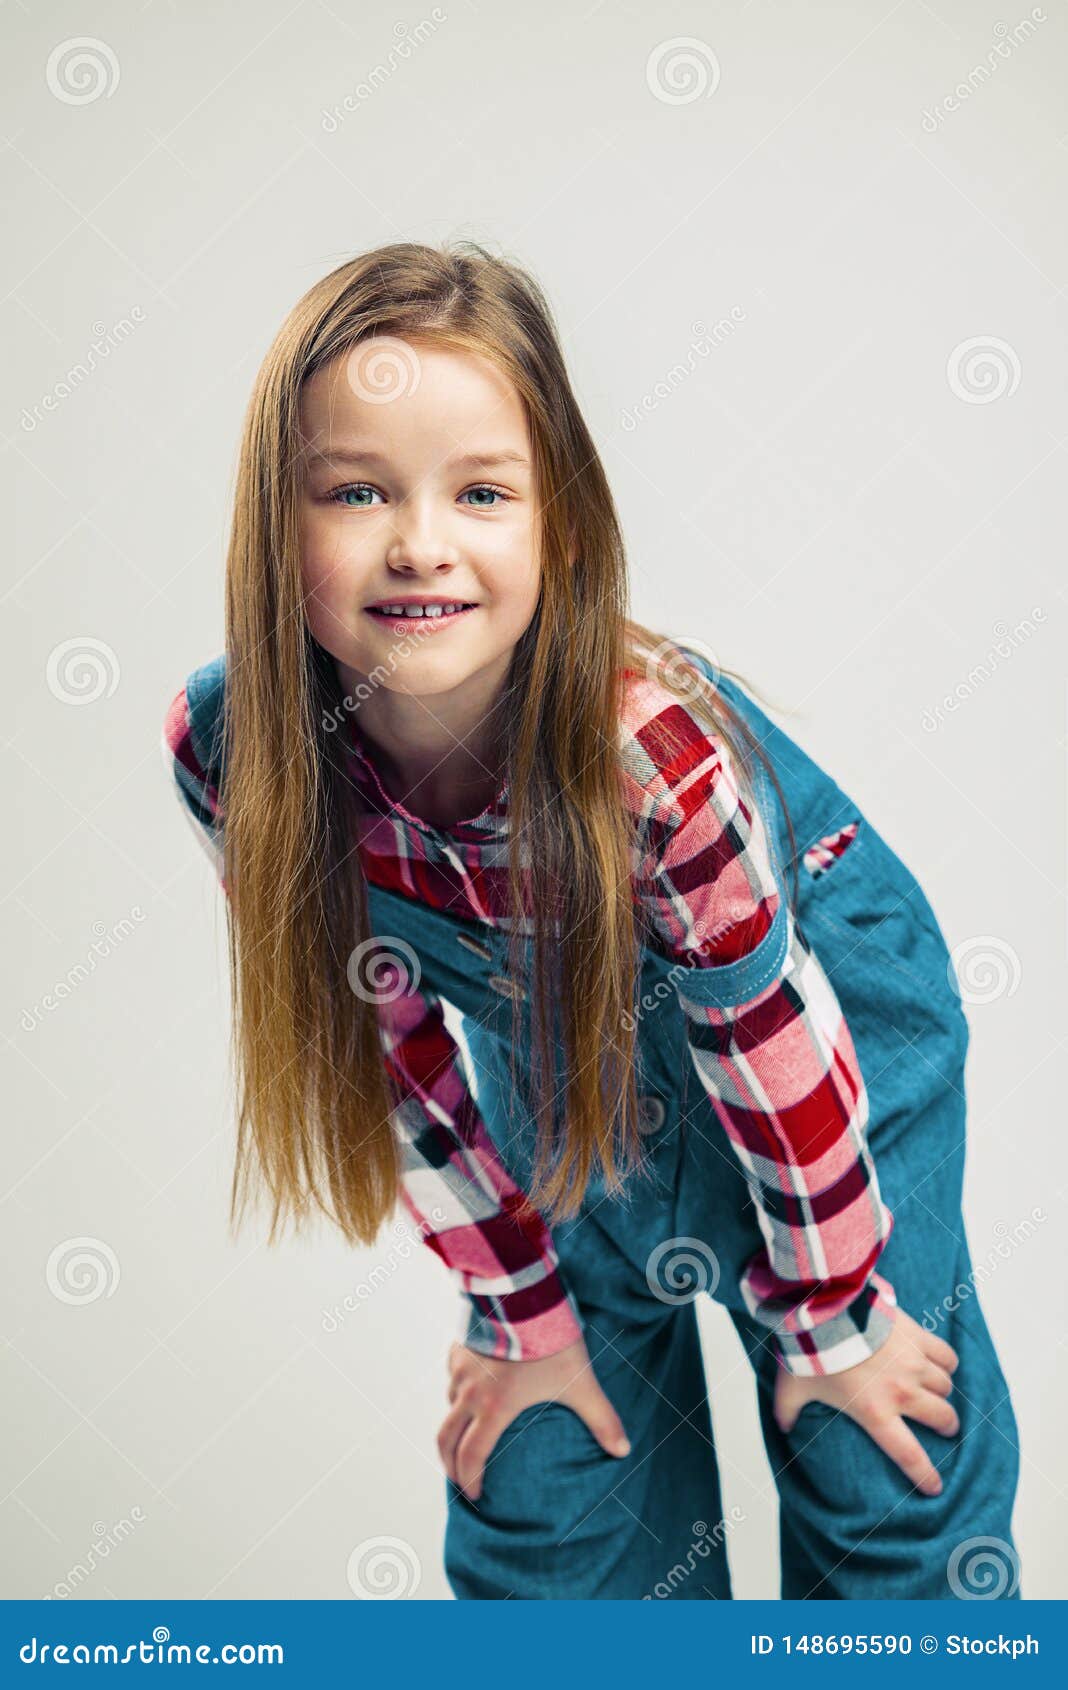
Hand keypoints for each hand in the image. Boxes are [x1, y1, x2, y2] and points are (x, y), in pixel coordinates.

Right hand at [438, 1336, 630, 1501]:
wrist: (525, 1295)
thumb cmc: (552, 1342)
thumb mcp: (580, 1383)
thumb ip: (602, 1419)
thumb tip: (623, 1450)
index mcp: (495, 1408)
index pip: (472, 1456)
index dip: (470, 1480)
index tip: (475, 1495)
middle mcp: (470, 1392)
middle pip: (446, 1438)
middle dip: (449, 1464)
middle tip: (458, 1479)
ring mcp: (461, 1368)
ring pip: (448, 1404)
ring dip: (453, 1426)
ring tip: (464, 1436)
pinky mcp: (459, 1345)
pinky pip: (451, 1375)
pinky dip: (455, 1391)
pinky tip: (467, 1390)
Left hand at [773, 1306, 958, 1496]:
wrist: (826, 1309)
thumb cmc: (810, 1351)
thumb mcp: (792, 1388)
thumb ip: (787, 1412)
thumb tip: (783, 1428)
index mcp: (875, 1413)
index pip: (908, 1455)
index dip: (925, 1475)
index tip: (935, 1487)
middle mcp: (901, 1392)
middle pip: (941, 1419)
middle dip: (947, 1427)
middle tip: (945, 1428)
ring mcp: (914, 1364)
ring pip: (946, 1387)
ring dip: (944, 1394)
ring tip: (939, 1394)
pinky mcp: (918, 1337)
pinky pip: (947, 1356)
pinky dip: (948, 1363)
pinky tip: (942, 1365)